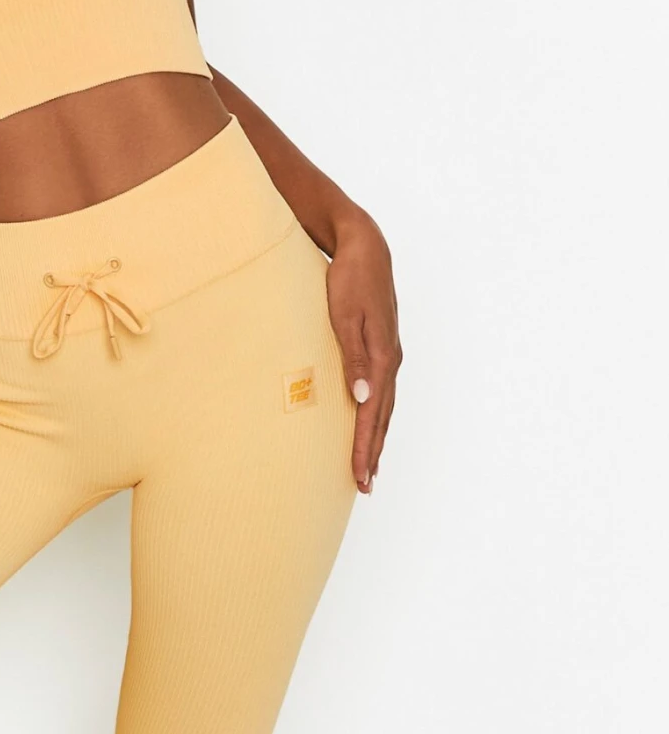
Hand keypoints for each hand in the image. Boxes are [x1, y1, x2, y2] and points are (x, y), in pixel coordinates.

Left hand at [325, 209, 401, 493]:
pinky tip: (370, 424)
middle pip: (382, 417)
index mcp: (381, 357)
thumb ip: (352, 357)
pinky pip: (382, 393)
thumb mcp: (344, 315)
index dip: (364, 447)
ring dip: (376, 438)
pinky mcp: (383, 349)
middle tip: (364, 486)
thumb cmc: (349, 279)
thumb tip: (360, 398)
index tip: (359, 475)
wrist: (365, 247)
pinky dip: (377, 415)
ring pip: (384, 407)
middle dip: (372, 452)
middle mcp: (389, 361)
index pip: (371, 413)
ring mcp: (389, 355)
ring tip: (369, 467)